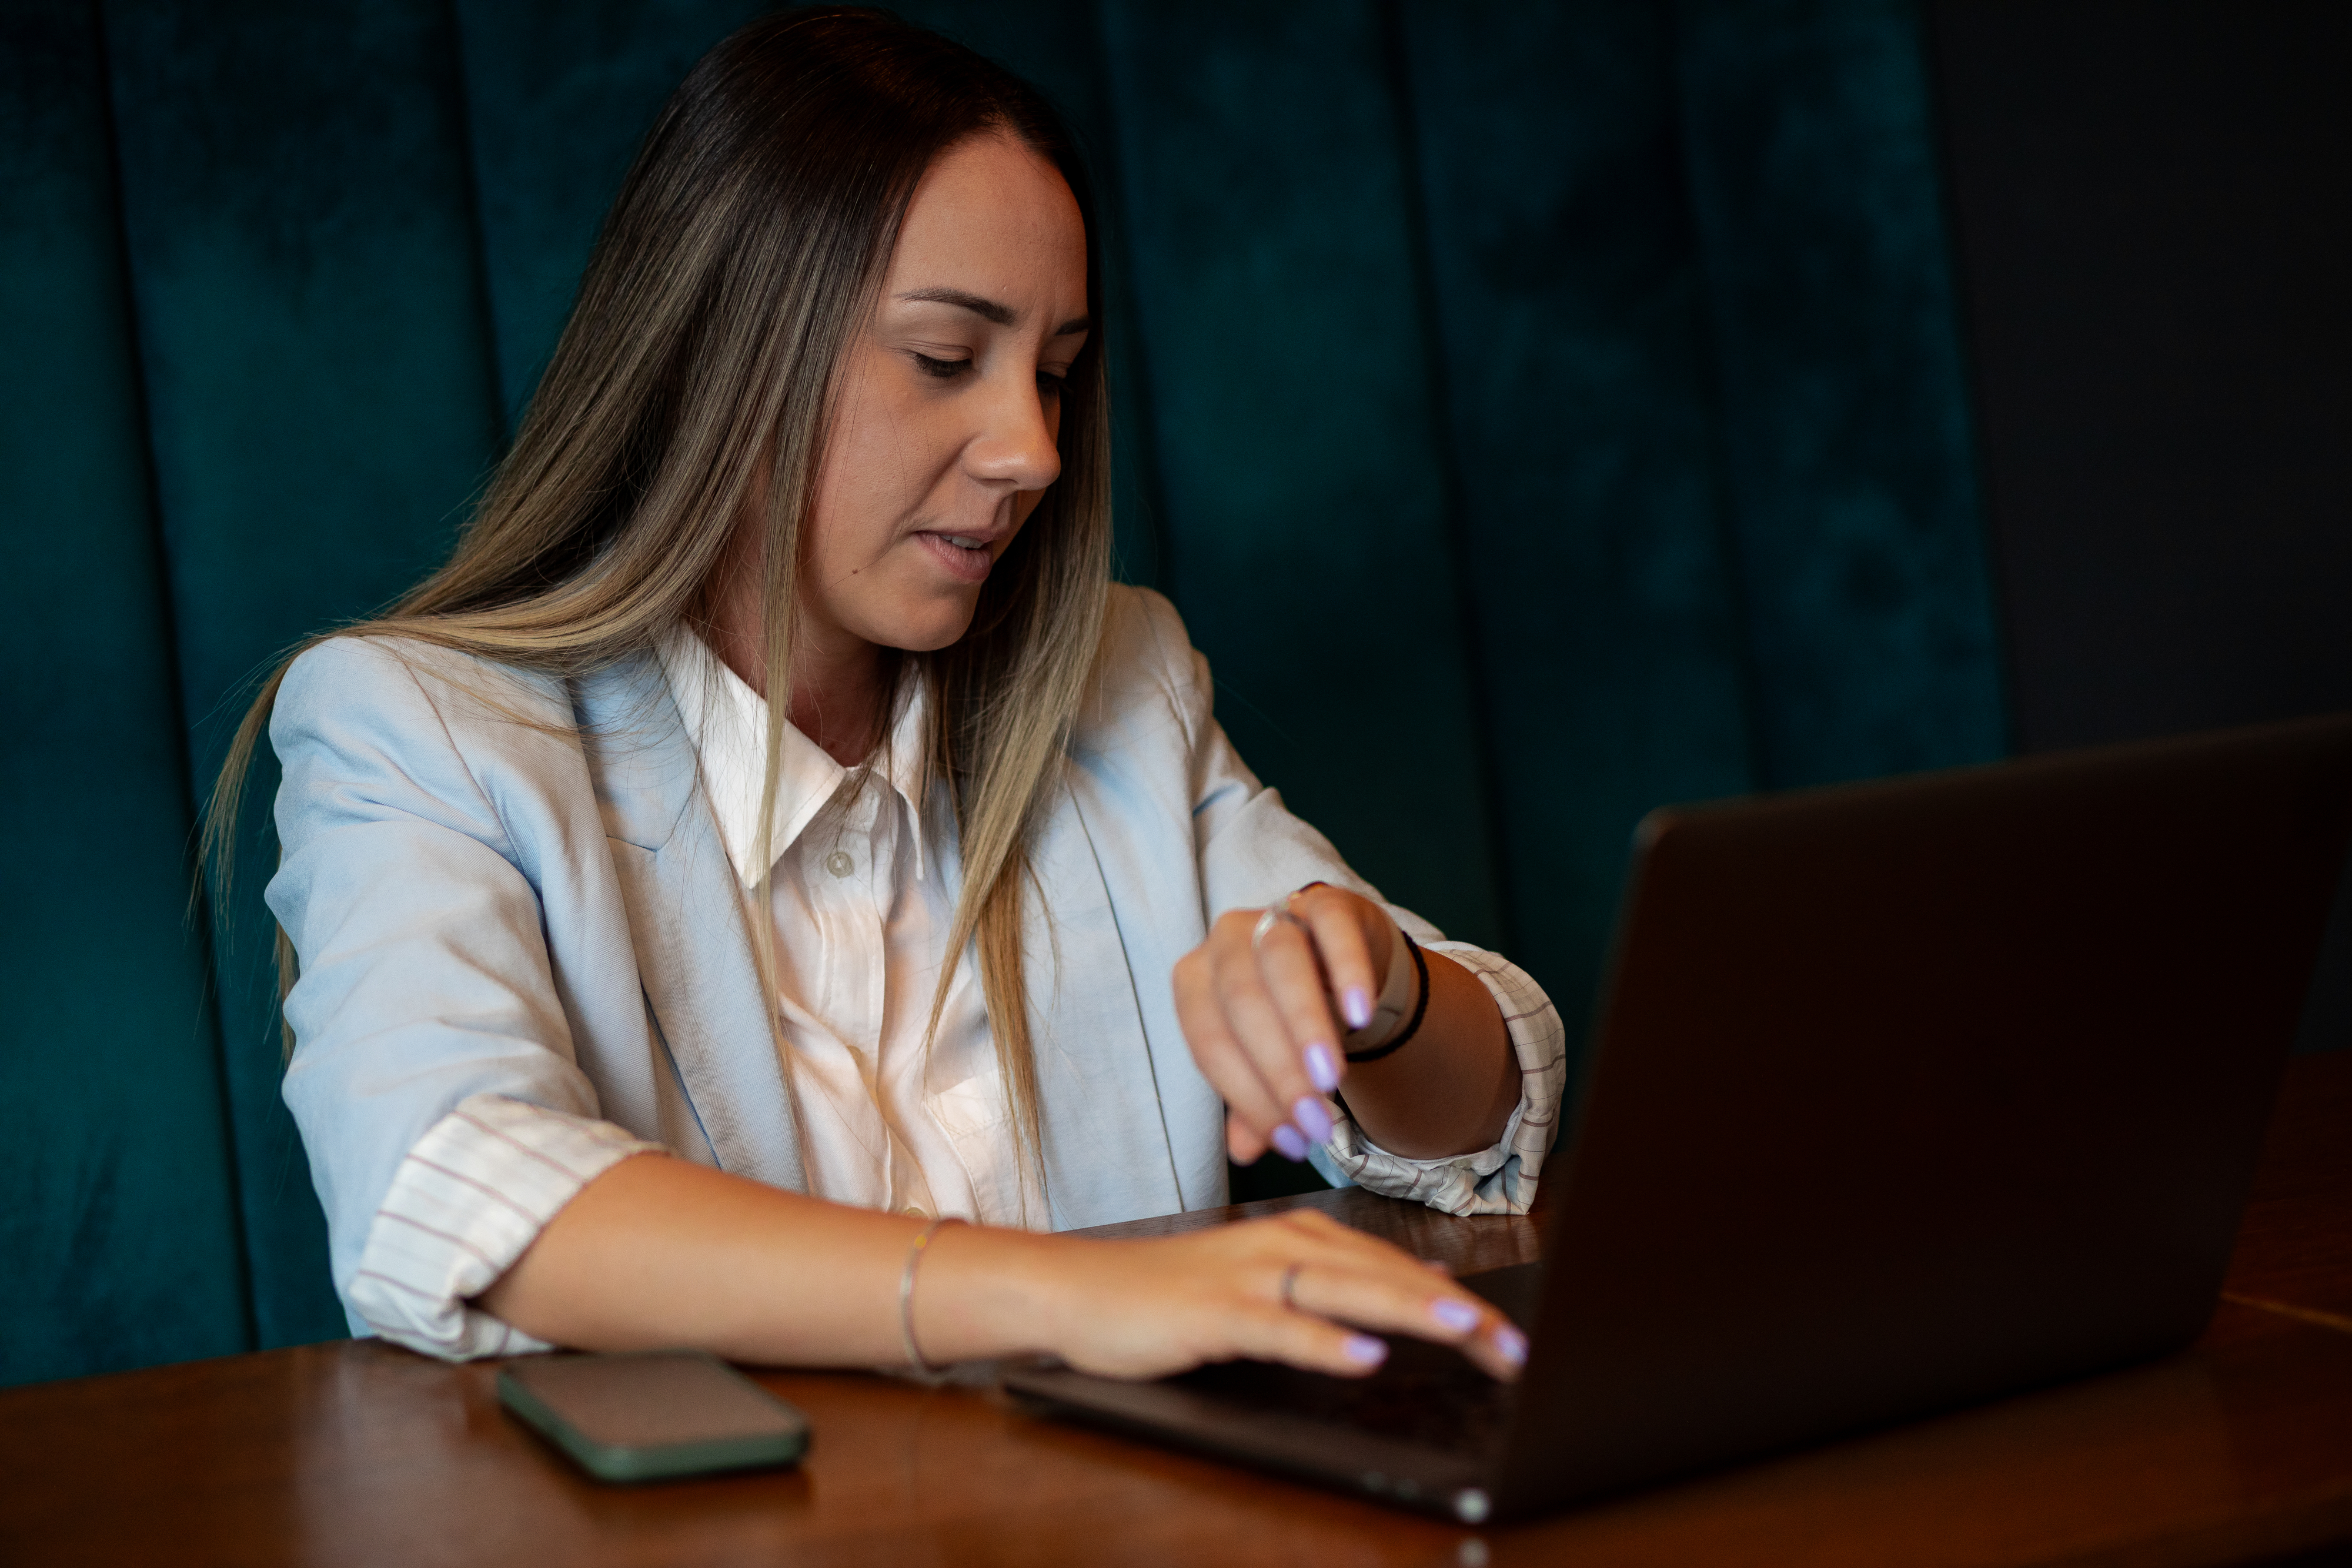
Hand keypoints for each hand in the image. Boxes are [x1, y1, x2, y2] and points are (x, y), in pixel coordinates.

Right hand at [1035, 1208, 1526, 1379]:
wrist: (1083, 1289)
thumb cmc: (1173, 1293)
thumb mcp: (1263, 1282)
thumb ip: (1333, 1283)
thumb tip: (1416, 1295)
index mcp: (1302, 1236)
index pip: (1396, 1270)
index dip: (1457, 1303)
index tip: (1507, 1338)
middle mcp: (1285, 1245)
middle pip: (1386, 1278)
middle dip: (1456, 1312)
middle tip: (1512, 1346)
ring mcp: (1250, 1276)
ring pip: (1345, 1291)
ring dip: (1407, 1309)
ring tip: (1463, 1328)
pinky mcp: (1215, 1312)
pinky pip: (1280, 1328)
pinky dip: (1324, 1343)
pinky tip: (1362, 1357)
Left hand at [1173, 883, 1399, 1162]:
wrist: (1338, 961)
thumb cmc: (1286, 1020)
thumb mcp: (1267, 1062)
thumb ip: (1253, 1104)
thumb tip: (1243, 1151)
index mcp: (1194, 983)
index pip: (1209, 1044)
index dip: (1248, 1097)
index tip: (1291, 1141)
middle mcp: (1223, 942)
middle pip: (1241, 1005)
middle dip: (1279, 1071)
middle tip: (1317, 1123)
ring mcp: (1273, 915)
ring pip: (1279, 963)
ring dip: (1304, 1025)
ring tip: (1332, 1079)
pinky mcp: (1324, 901)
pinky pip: (1331, 927)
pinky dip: (1346, 969)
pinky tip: (1361, 1013)